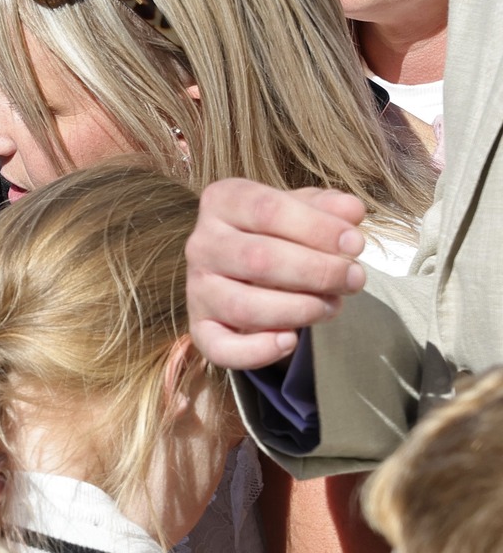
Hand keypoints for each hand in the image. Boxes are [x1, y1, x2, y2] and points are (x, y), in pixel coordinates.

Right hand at [186, 180, 368, 369]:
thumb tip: (351, 212)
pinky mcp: (201, 327)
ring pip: (244, 306)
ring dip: (300, 310)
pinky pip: (221, 348)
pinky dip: (258, 351)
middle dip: (318, 272)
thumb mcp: (305, 209)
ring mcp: (197, 288)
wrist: (248, 268)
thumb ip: (328, 207)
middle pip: (258, 259)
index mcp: (223, 201)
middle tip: (354, 278)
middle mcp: (201, 243)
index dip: (318, 229)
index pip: (267, 209)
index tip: (355, 243)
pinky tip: (292, 341)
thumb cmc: (281, 233)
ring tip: (332, 306)